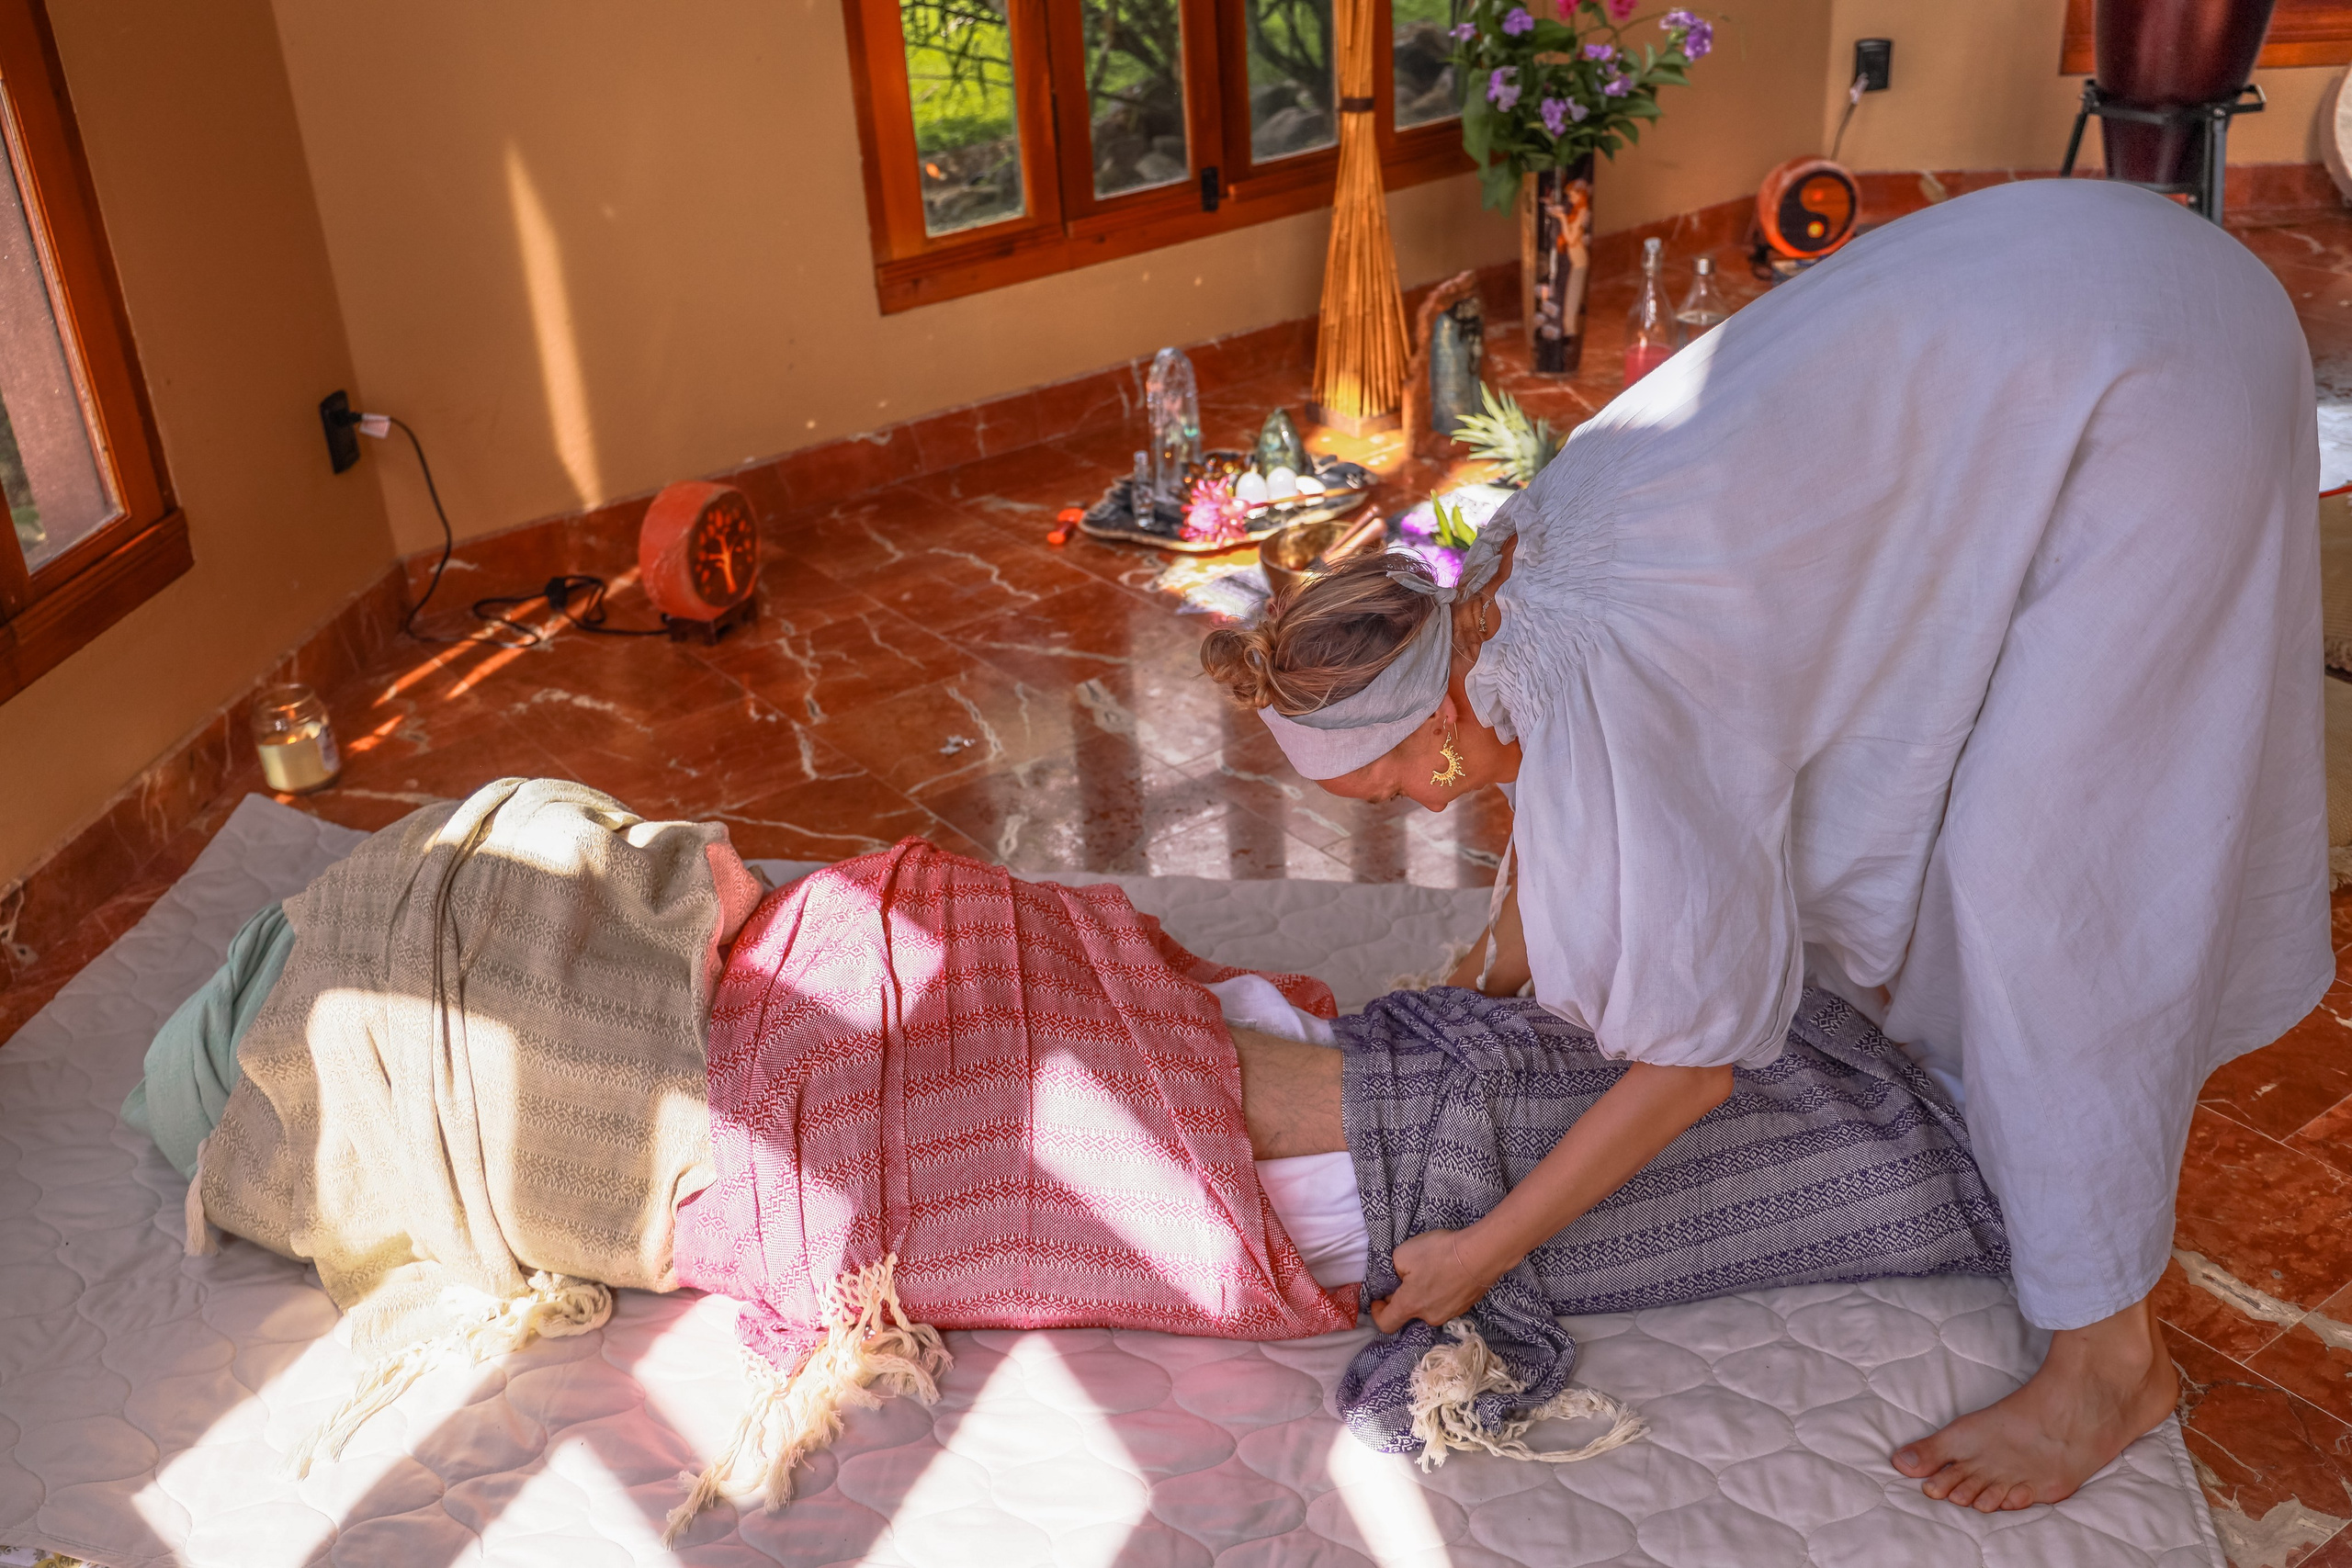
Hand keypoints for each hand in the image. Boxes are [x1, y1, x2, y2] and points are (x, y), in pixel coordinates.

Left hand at [1367, 1227, 1506, 1333]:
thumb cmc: (1439, 1254)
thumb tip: (1399, 1278)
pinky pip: (1445, 1302)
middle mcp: (1429, 1317)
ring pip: (1429, 1307)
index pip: (1386, 1324)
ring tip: (1432, 1270)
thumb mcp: (1403, 1253)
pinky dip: (1441, 1291)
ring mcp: (1449, 1314)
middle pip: (1409, 1312)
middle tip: (1408, 1275)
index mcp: (1410, 1305)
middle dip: (1404, 1296)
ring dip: (1424, 1293)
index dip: (1377, 1313)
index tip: (1378, 1298)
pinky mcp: (1465, 1307)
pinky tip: (1447, 1273)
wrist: (1481, 1254)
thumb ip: (1393, 1269)